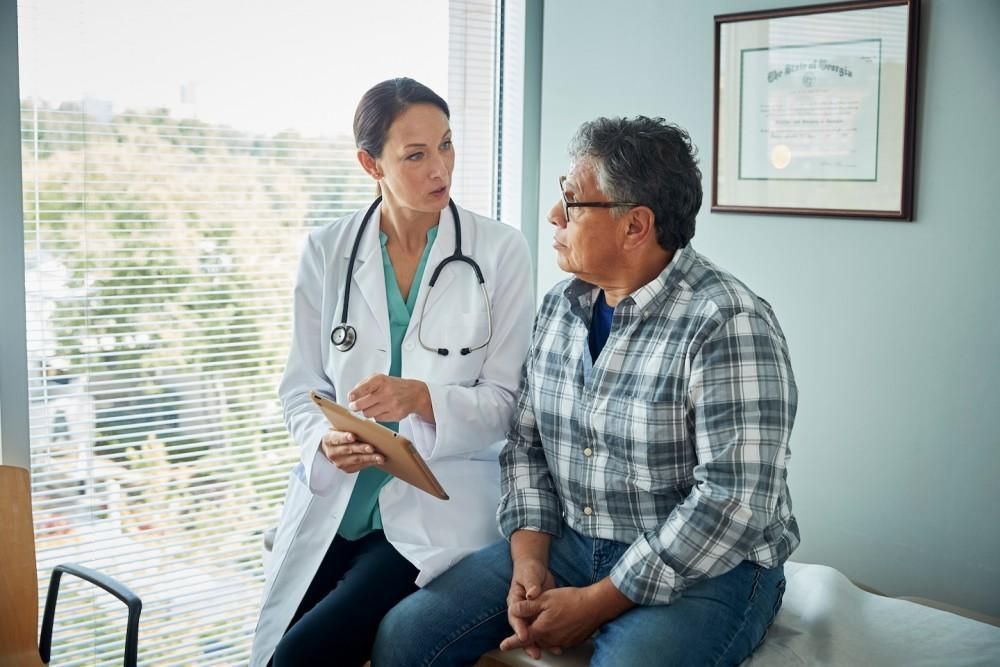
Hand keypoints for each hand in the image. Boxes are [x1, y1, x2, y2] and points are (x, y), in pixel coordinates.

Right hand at [320, 429, 382, 472]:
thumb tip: (369, 423)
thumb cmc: (340, 434)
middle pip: (348, 450)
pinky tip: (378, 460)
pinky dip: (370, 462)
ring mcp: (339, 462)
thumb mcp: (341, 427)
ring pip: (356, 460)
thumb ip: (351, 425)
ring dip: (369, 458)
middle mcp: (332, 452)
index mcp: (329, 439)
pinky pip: (359, 466)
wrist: (333, 448)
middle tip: (371, 448)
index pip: (336, 438)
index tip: (352, 436)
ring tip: (380, 457)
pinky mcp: (347, 469)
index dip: (344, 437)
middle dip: (361, 449)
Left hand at [348, 374, 432, 422]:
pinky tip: (381, 410)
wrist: (415, 394)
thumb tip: (352, 396)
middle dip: (355, 406)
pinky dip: (376, 416)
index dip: (354, 395)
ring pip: (368, 413)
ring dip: (366, 411)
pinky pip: (377, 419)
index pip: (362, 388)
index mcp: (381, 380)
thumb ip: (364, 384)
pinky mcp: (395, 415)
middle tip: (354, 406)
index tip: (350, 398)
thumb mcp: (380, 378)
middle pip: (362, 404)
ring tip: (370, 407)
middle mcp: (386, 392)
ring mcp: (391, 404)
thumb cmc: (394, 386)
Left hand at [501, 578, 633, 653]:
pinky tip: (560, 623)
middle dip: (531, 635)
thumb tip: (514, 610)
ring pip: (547, 641)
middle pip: (536, 640)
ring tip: (548, 621)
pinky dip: (555, 634)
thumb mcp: (545, 598)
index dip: (511, 642)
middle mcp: (551, 639)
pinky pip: (558, 641)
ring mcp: (562, 642)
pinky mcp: (572, 641)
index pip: (522, 638)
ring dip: (544, 634)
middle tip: (528, 628)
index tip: (503, 646)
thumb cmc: (570, 600)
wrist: (595, 605)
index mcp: (542, 629)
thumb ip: (527, 607)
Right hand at [505, 558, 556, 658]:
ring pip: (533, 632)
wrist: (535, 569)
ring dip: (540, 643)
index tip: (524, 636)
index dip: (519, 627)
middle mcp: (521, 611)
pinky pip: (543, 628)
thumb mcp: (530, 574)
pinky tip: (557, 644)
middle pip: (523, 629)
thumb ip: (531, 584)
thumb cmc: (529, 570)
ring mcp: (531, 615)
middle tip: (535, 652)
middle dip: (528, 643)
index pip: (515, 616)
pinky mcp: (541, 616)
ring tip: (549, 651)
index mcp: (515, 601)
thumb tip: (531, 594)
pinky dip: (549, 637)